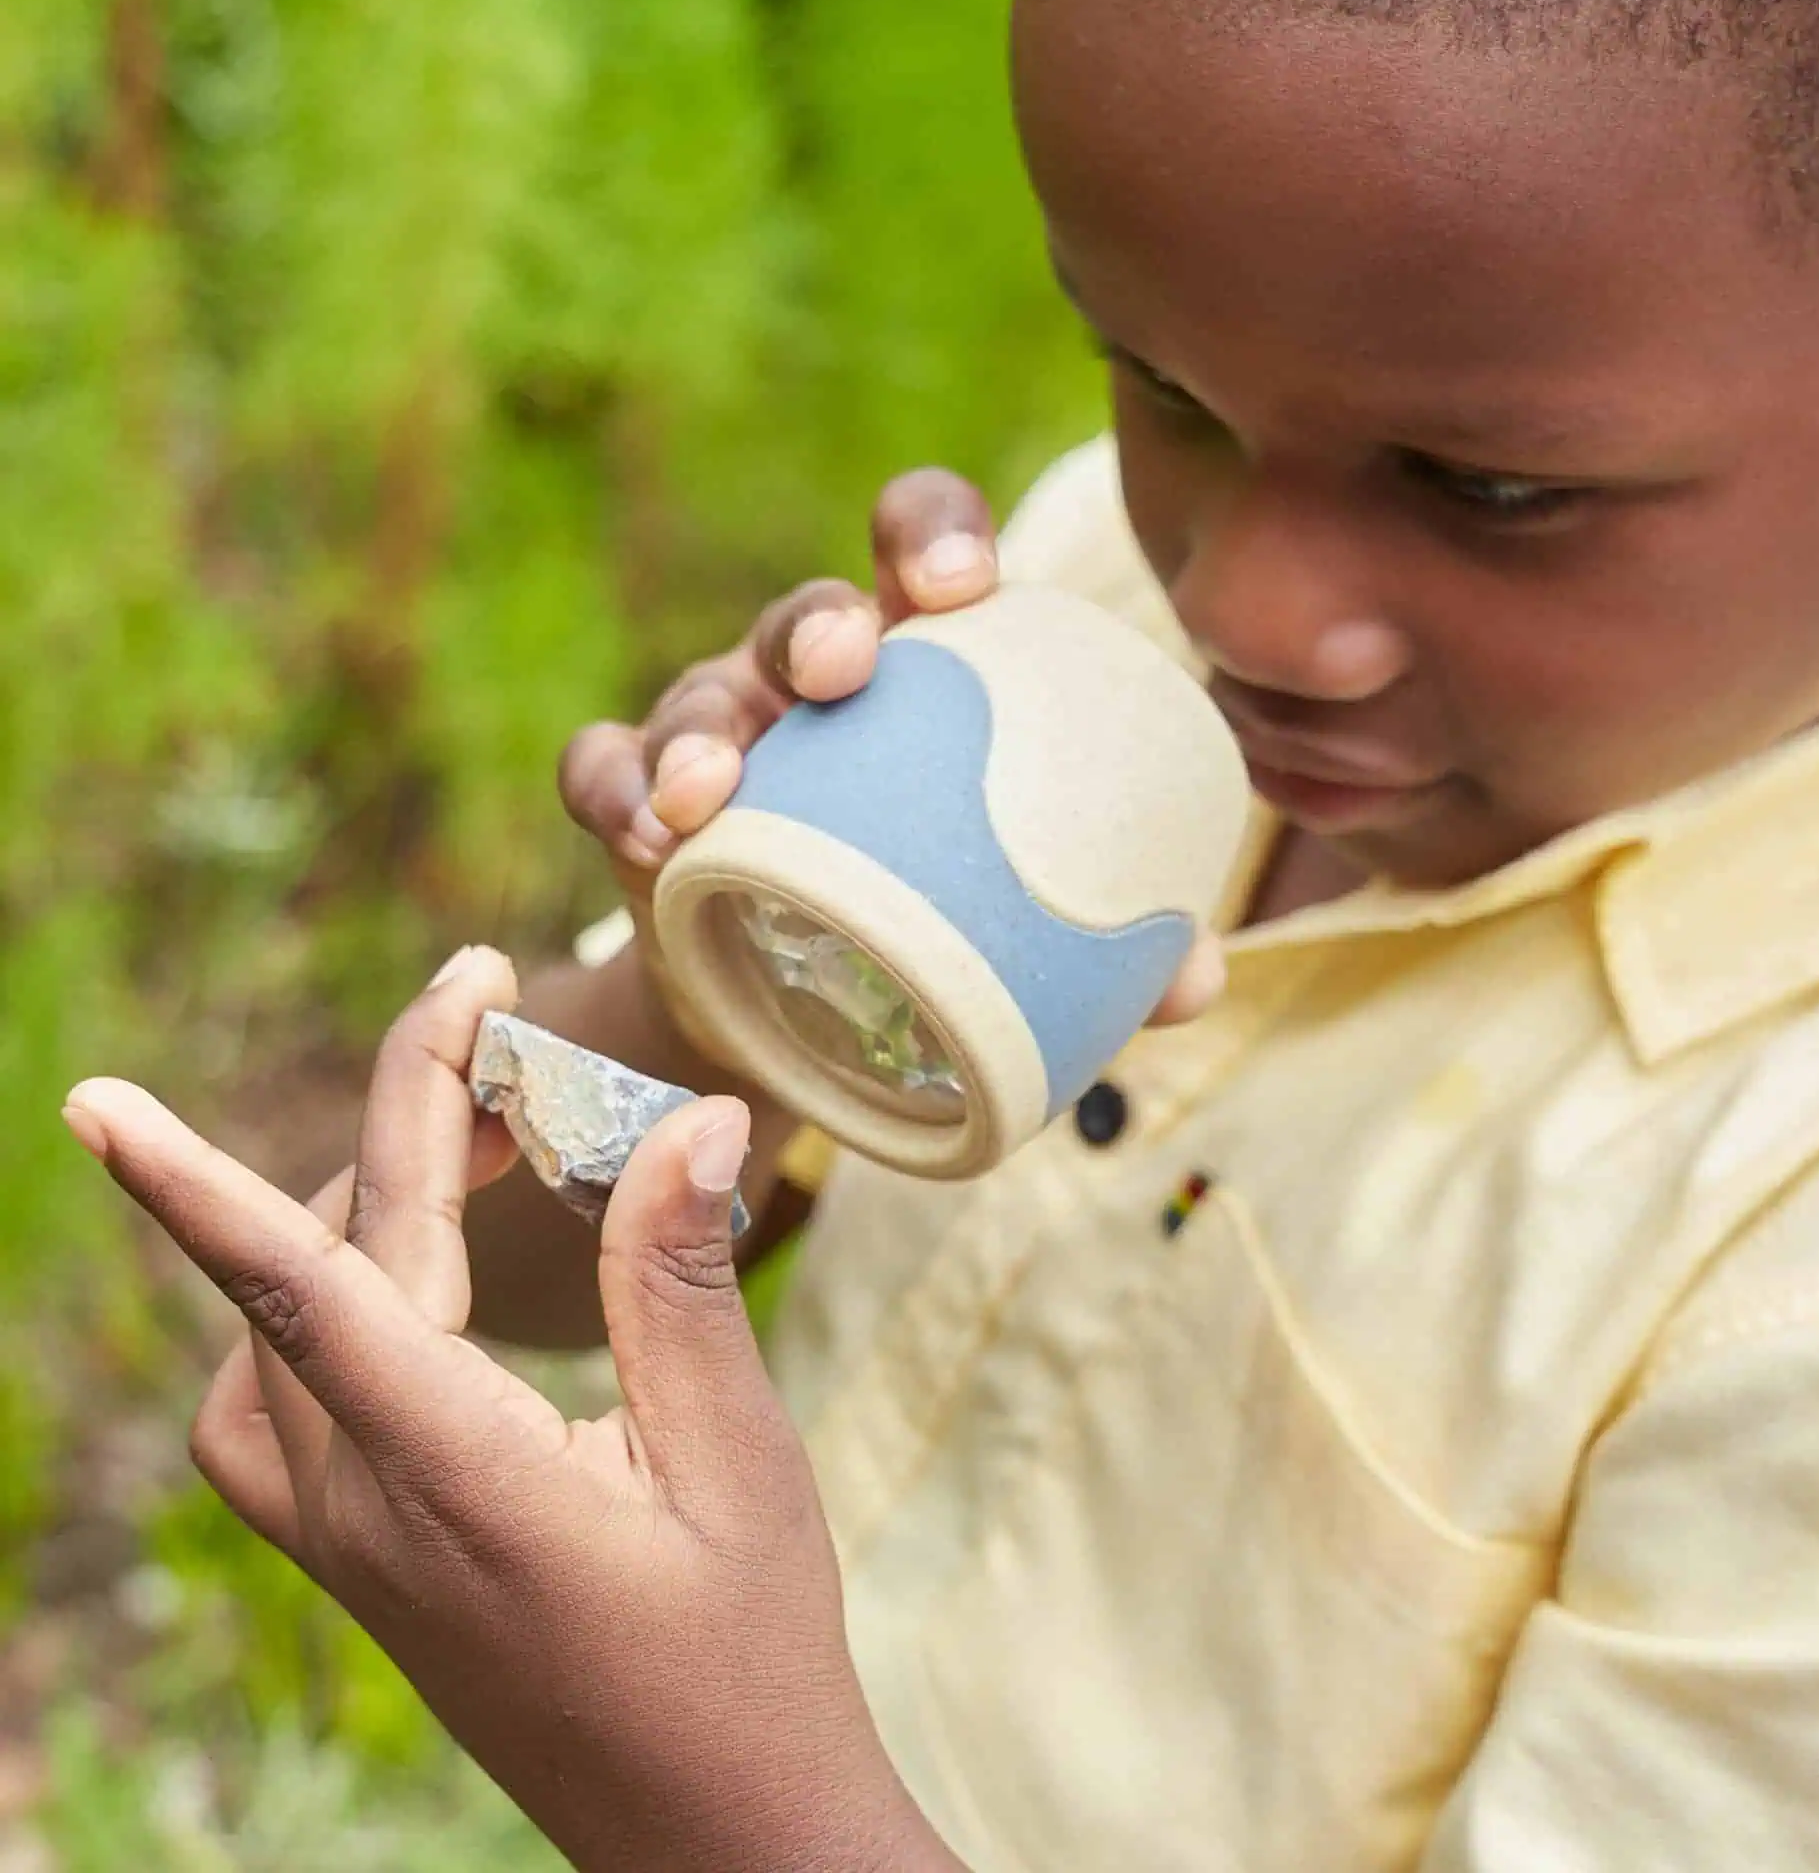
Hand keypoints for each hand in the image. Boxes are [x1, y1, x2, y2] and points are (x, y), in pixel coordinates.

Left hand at [62, 950, 958, 1872]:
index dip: (194, 1190)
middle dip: (399, 1115)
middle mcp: (370, 1513)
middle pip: (322, 1269)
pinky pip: (279, 1410)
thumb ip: (684, 1283)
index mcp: (461, 1480)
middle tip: (489, 1004)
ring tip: (472, 1136)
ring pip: (271, 1342)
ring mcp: (351, 1550)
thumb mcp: (739, 1460)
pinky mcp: (365, 1568)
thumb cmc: (747, 1652)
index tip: (96, 1104)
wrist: (718, 1835)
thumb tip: (693, 1117)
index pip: (309, 1297)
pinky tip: (423, 1280)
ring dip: (347, 1209)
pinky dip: (324, 1302)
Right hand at [559, 467, 1225, 1024]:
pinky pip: (600, 771)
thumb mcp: (1012, 929)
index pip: (923, 551)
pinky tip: (642, 839)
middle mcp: (810, 684)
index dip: (935, 536)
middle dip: (817, 622)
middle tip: (843, 667)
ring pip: (697, 695)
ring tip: (708, 790)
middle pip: (807, 615)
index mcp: (922, 675)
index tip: (963, 585)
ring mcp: (716, 733)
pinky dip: (614, 792)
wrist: (792, 1020)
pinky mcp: (633, 805)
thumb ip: (1104, 942)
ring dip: (699, 729)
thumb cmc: (928, 928)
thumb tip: (1193, 976)